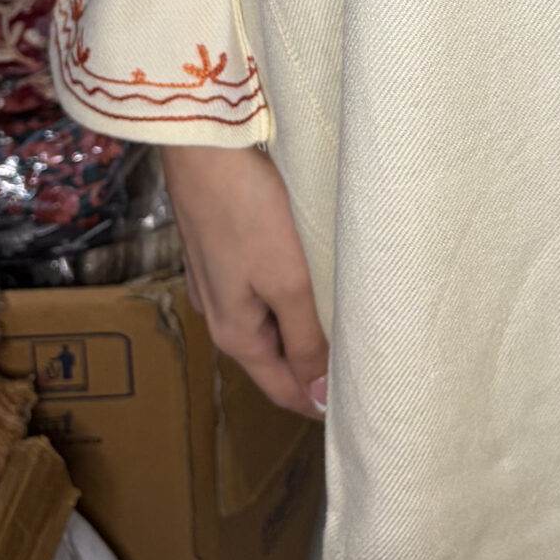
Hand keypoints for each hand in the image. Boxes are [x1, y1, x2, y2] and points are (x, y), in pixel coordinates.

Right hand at [162, 144, 327, 420]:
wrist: (202, 146)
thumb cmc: (245, 209)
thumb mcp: (285, 280)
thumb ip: (305, 337)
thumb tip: (316, 398)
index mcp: (236, 332)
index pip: (281, 388)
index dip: (314, 405)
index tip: (354, 413)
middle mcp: (222, 315)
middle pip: (272, 360)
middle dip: (308, 372)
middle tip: (357, 376)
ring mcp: (217, 283)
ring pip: (266, 326)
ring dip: (299, 336)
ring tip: (341, 337)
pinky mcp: (221, 253)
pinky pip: (258, 295)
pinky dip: (286, 303)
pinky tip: (309, 291)